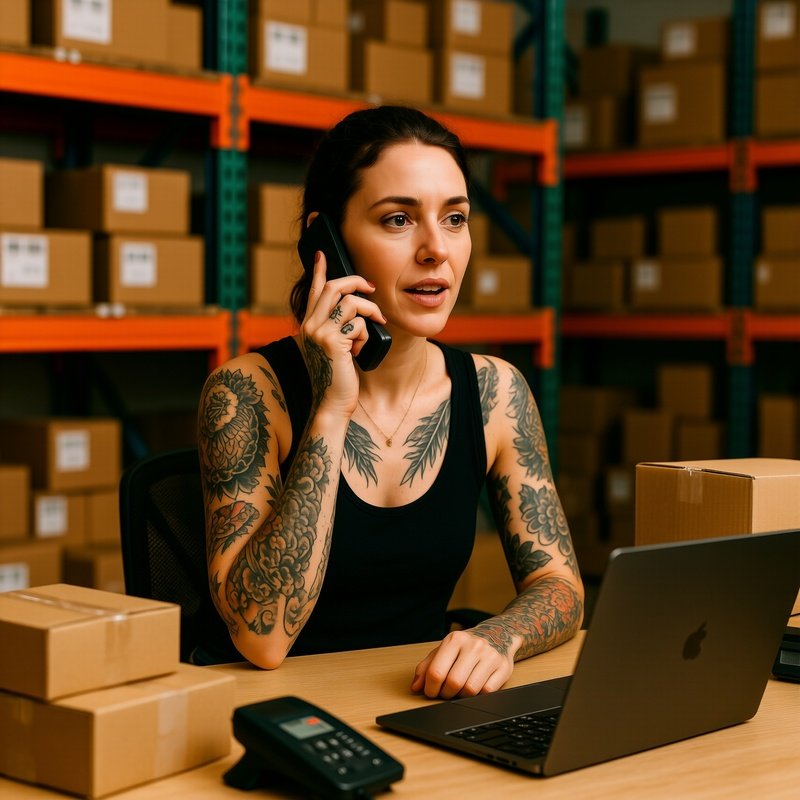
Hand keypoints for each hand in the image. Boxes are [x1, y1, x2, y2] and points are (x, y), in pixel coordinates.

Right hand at [300, 251, 386, 414]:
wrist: (332, 402)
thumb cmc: (337, 377)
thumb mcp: (334, 347)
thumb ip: (337, 327)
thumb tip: (354, 307)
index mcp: (308, 325)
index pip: (314, 290)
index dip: (320, 270)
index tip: (322, 254)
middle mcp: (309, 325)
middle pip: (335, 287)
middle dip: (357, 283)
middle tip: (371, 288)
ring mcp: (319, 332)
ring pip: (351, 302)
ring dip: (369, 312)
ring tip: (374, 326)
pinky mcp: (333, 341)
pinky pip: (359, 323)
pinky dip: (366, 334)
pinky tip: (360, 350)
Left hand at [410, 629, 514, 698]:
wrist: (497, 634)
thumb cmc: (465, 646)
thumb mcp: (444, 650)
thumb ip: (426, 667)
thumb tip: (416, 686)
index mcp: (455, 639)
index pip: (436, 671)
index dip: (430, 688)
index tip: (431, 692)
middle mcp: (473, 646)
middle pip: (454, 683)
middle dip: (446, 694)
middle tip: (445, 692)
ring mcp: (490, 656)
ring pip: (470, 690)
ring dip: (462, 696)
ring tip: (460, 690)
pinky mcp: (503, 668)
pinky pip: (487, 692)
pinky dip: (478, 695)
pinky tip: (475, 687)